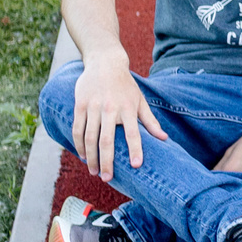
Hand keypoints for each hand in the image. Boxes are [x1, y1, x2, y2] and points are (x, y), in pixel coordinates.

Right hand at [72, 53, 163, 178]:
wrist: (105, 63)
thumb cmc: (126, 86)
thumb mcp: (140, 101)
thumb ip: (150, 121)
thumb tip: (164, 139)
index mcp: (128, 109)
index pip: (133, 133)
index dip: (135, 150)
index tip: (137, 166)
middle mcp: (110, 109)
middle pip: (106, 141)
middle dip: (106, 162)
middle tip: (107, 178)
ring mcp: (93, 107)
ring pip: (89, 137)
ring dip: (90, 157)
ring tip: (94, 171)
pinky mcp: (80, 105)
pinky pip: (77, 129)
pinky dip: (78, 144)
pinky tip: (82, 155)